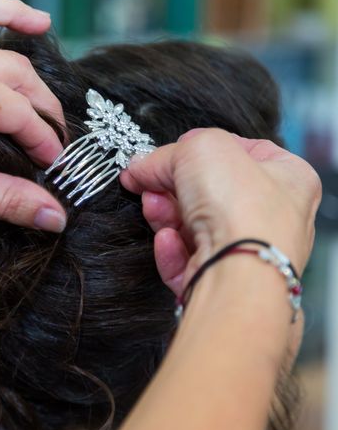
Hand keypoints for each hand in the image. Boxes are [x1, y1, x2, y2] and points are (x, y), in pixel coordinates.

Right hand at [120, 128, 321, 294]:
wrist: (238, 274)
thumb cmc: (242, 209)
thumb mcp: (200, 149)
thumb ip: (165, 155)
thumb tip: (140, 165)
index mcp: (288, 177)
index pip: (240, 152)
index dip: (201, 148)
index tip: (171, 151)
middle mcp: (271, 217)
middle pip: (208, 192)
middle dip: (172, 186)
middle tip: (148, 180)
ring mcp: (247, 252)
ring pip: (193, 227)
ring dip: (166, 214)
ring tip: (151, 205)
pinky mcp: (222, 281)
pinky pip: (187, 260)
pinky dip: (171, 249)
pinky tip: (165, 238)